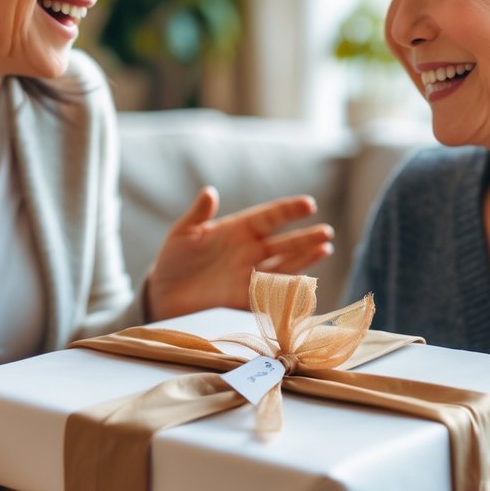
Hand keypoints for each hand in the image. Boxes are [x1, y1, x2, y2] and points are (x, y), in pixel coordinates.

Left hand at [146, 186, 334, 319]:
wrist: (163, 294)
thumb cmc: (174, 259)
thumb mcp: (183, 233)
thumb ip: (198, 214)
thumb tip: (209, 192)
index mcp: (238, 230)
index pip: (269, 217)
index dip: (288, 211)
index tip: (309, 205)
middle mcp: (250, 251)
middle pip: (283, 242)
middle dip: (305, 238)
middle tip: (326, 233)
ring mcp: (250, 275)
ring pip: (284, 266)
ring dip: (304, 260)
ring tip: (324, 250)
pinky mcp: (245, 298)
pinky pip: (271, 295)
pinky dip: (289, 293)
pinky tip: (307, 288)